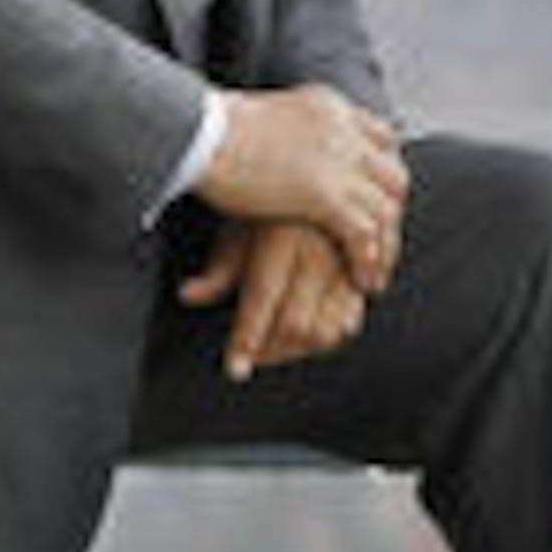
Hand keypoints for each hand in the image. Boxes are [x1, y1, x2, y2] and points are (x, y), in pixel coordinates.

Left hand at [177, 218, 370, 380]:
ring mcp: (347, 265)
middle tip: (250, 355)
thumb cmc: (271, 210)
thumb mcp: (239, 230)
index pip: (263, 301)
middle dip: (270, 351)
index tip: (235, 370)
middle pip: (297, 325)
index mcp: (283, 237)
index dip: (247, 340)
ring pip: (328, 331)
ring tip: (273, 347)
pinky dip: (327, 337)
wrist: (325, 181)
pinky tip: (305, 335)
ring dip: (297, 350)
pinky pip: (351, 320)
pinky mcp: (365, 275)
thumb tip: (187, 296)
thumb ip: (219, 269)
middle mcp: (319, 251)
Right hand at [192, 85, 405, 289]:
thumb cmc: (207, 127)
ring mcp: (338, 161)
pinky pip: (362, 235)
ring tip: (376, 275)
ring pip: (384, 210)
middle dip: (392, 212)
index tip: (376, 195)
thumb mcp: (264, 116)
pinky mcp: (324, 194)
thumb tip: (272, 144)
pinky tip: (361, 281)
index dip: (382, 168)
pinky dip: (367, 261)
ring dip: (386, 246)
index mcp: (329, 107)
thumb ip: (283, 131)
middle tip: (384, 242)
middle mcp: (343, 131)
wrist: (198, 131)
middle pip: (392, 175)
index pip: (380, 135)